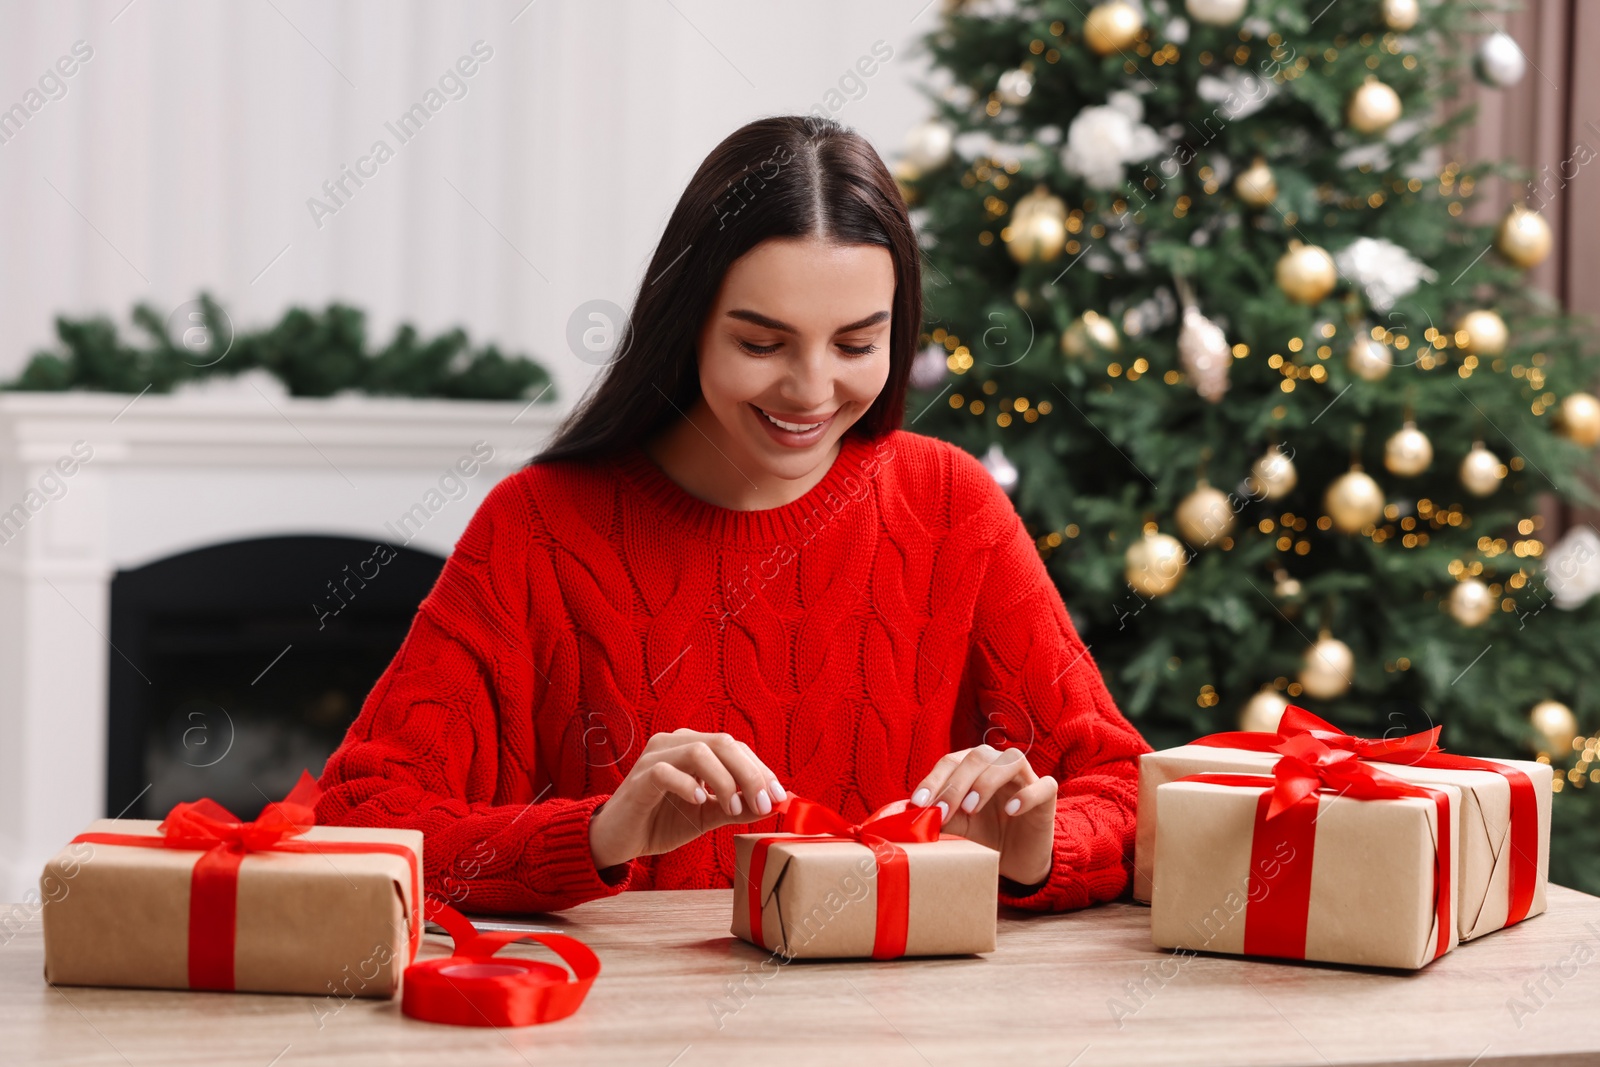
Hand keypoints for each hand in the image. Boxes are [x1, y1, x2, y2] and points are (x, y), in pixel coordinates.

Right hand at [588, 729, 786, 870]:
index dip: (760, 770)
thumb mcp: (707, 815)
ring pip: (699, 751)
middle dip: (750, 773)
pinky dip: (689, 785)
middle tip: (763, 804)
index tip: (779, 797)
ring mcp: (655, 757)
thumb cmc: (661, 821)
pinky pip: (666, 771)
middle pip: (723, 743)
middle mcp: (675, 743)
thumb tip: (776, 804)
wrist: (617, 840)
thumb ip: (738, 807)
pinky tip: (700, 801)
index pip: (736, 748)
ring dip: (724, 780)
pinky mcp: (640, 778)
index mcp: (693, 746)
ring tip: (731, 808)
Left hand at [905, 744, 1056, 885]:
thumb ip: (935, 817)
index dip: (934, 780)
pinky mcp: (1047, 796)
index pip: (951, 762)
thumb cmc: (984, 836)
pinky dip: (1027, 795)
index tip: (919, 803)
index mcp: (974, 767)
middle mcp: (999, 765)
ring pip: (1011, 760)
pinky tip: (1011, 811)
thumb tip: (903, 814)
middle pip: (978, 756)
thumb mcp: (956, 827)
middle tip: (944, 811)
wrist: (1016, 861)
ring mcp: (1026, 778)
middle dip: (957, 783)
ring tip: (971, 809)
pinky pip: (1044, 785)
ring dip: (987, 782)